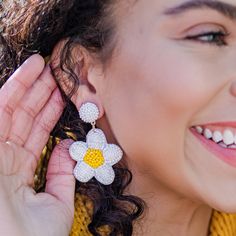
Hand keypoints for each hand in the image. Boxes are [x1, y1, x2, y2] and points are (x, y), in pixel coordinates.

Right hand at [0, 55, 75, 235]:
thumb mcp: (56, 204)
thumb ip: (62, 175)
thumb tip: (68, 148)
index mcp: (19, 171)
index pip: (37, 133)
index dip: (49, 112)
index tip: (62, 94)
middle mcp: (3, 158)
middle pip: (23, 117)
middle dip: (38, 92)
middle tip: (54, 72)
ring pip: (10, 109)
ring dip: (27, 85)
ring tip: (43, 65)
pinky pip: (0, 112)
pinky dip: (12, 91)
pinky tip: (27, 73)